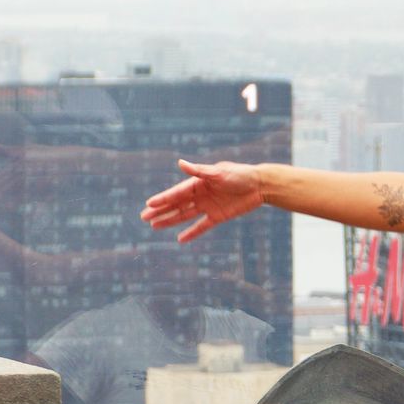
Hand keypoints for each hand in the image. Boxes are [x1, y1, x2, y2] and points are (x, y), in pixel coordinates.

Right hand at [142, 160, 263, 242]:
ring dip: (170, 220)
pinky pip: (202, 226)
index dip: (163, 199)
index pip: (176, 193)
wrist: (260, 185)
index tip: (148, 204)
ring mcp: (208, 206)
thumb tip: (180, 163)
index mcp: (198, 183)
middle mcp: (200, 195)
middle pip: (177, 205)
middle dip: (160, 211)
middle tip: (144, 218)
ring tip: (154, 227)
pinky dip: (192, 233)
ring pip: (185, 215)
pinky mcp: (218, 216)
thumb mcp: (219, 173)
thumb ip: (199, 171)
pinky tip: (180, 239)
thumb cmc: (239, 175)